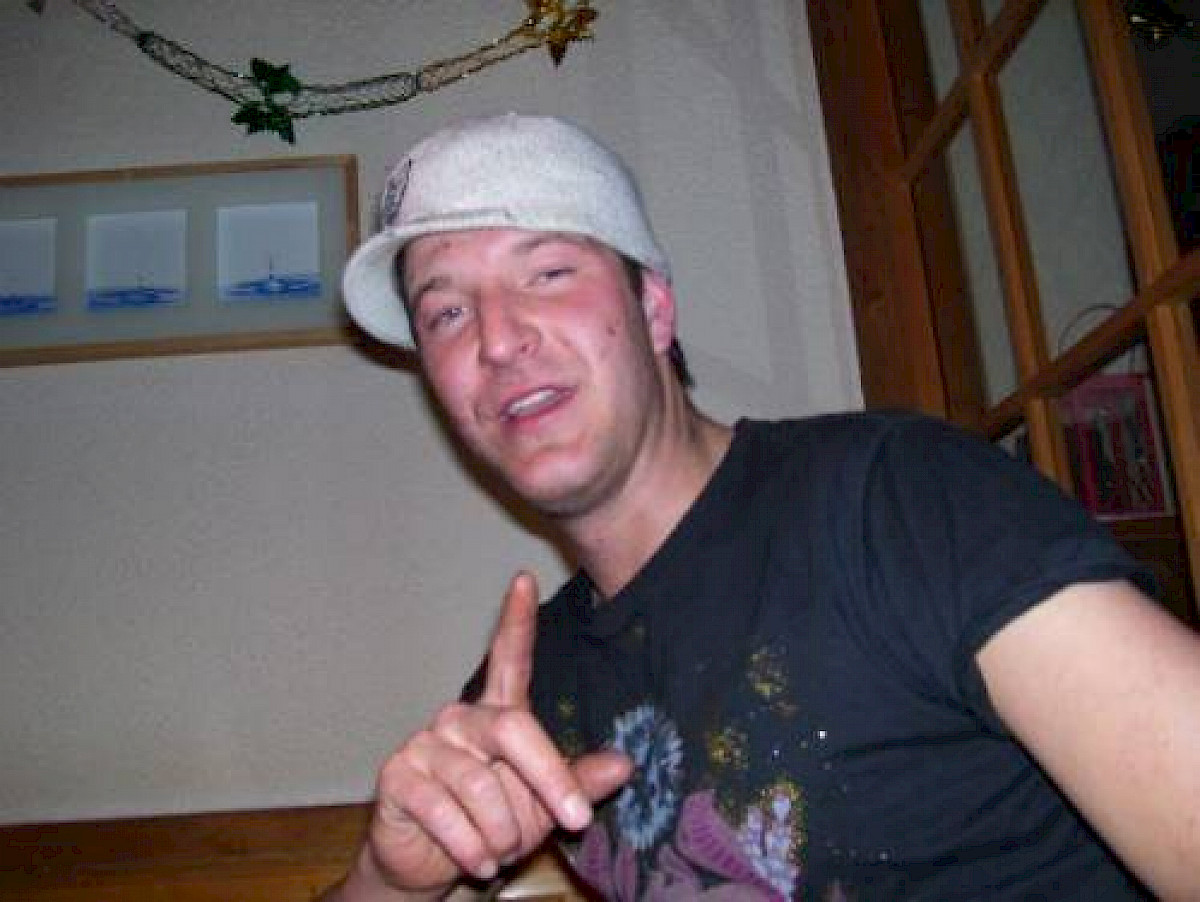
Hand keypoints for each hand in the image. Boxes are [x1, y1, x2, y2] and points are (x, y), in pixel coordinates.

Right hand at [353, 572, 631, 897]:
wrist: (429, 868)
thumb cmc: (492, 827)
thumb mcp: (543, 807)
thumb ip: (578, 784)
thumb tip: (625, 764)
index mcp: (497, 717)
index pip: (508, 659)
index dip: (516, 621)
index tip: (524, 579)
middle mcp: (460, 718)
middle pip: (513, 728)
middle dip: (549, 780)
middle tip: (574, 822)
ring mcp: (425, 743)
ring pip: (481, 784)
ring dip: (502, 832)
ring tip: (499, 853)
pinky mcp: (398, 775)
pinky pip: (446, 811)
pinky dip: (469, 846)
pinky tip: (475, 861)